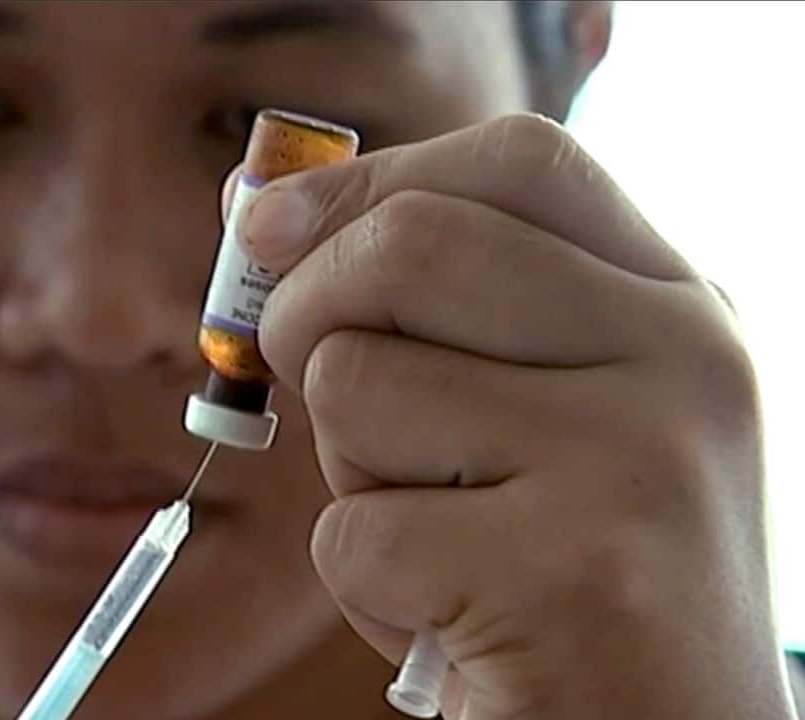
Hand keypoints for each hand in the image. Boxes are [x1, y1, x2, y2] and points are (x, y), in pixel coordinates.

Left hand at [237, 114, 792, 718]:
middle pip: (409, 244)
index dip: (365, 179)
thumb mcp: (538, 415)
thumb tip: (255, 202)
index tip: (264, 223)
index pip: (515, 163)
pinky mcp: (569, 575)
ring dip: (354, 475)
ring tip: (446, 539)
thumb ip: (431, 306)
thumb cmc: (568, 575)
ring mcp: (634, 461)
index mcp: (675, 310)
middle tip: (316, 395)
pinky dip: (368, 588)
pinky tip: (456, 620)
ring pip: (356, 385)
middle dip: (308, 318)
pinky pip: (353, 530)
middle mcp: (680, 361)